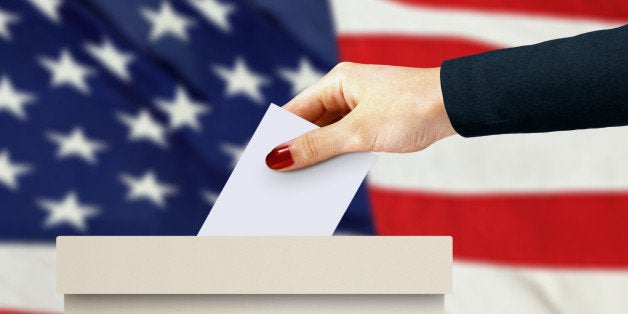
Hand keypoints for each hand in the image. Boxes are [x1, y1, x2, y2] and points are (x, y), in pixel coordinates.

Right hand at [265, 62, 456, 169]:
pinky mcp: (375, 122)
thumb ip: (318, 147)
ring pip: (329, 136)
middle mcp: (345, 92)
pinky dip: (338, 158)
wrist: (456, 107)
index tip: (263, 163)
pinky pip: (347, 142)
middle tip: (279, 181)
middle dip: (298, 151)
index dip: (279, 136)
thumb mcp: (358, 133)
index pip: (296, 110)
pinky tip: (329, 180)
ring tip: (301, 186)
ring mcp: (360, 108)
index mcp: (337, 83)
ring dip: (319, 158)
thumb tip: (279, 158)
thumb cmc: (410, 109)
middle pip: (310, 125)